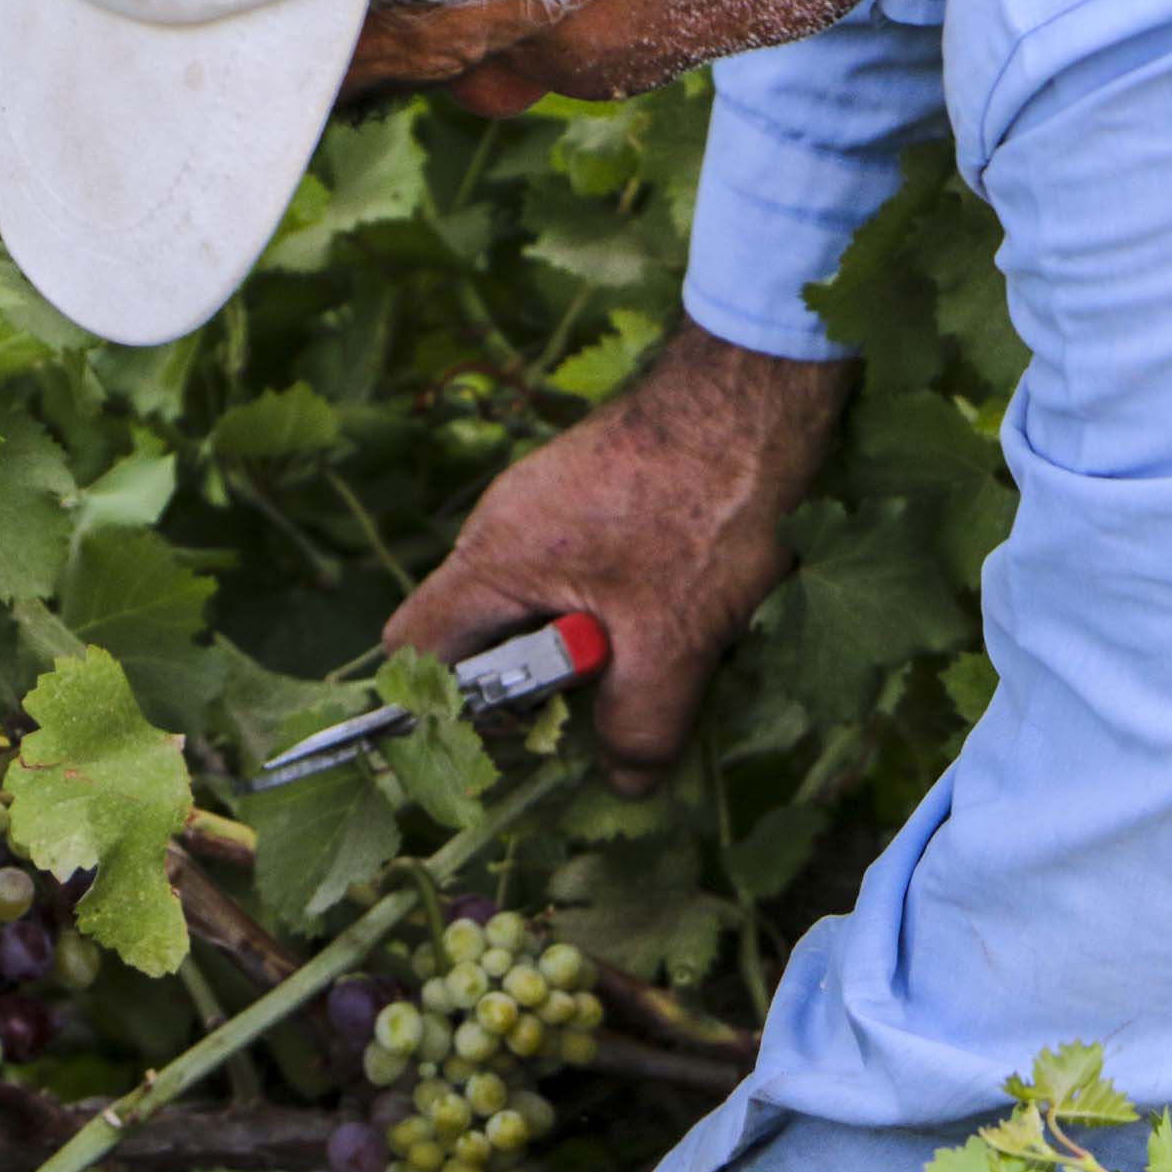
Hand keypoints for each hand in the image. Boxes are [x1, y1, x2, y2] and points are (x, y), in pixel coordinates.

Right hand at [386, 326, 852, 794]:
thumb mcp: (676, 639)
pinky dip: (603, 605)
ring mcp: (542, 500)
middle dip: (529, 683)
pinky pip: (567, 568)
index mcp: (494, 558)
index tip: (513, 733)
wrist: (759, 390)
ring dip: (577, 645)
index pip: (412, 647)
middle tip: (596, 706)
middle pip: (474, 630)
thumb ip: (640, 723)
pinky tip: (668, 609)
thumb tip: (625, 782)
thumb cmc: (706, 508)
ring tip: (647, 657)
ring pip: (529, 601)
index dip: (444, 706)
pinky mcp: (587, 488)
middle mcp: (501, 524)